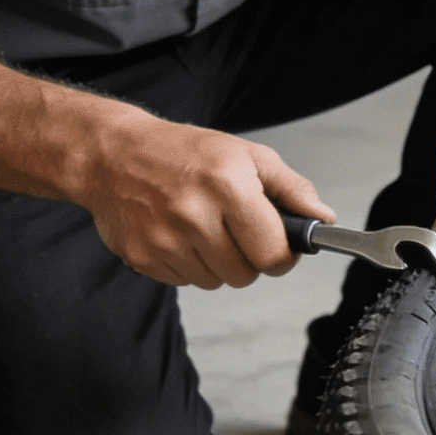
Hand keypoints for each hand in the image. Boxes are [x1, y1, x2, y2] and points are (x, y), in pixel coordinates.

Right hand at [73, 109, 334, 288]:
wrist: (112, 155)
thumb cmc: (182, 152)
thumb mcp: (245, 154)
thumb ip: (290, 187)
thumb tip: (322, 218)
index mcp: (227, 186)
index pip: (273, 254)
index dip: (283, 255)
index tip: (280, 246)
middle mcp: (194, 216)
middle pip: (246, 275)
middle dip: (249, 258)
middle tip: (236, 231)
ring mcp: (164, 241)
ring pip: (215, 282)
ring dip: (217, 263)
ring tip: (203, 228)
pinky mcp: (143, 258)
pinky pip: (185, 282)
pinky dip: (189, 265)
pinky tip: (179, 235)